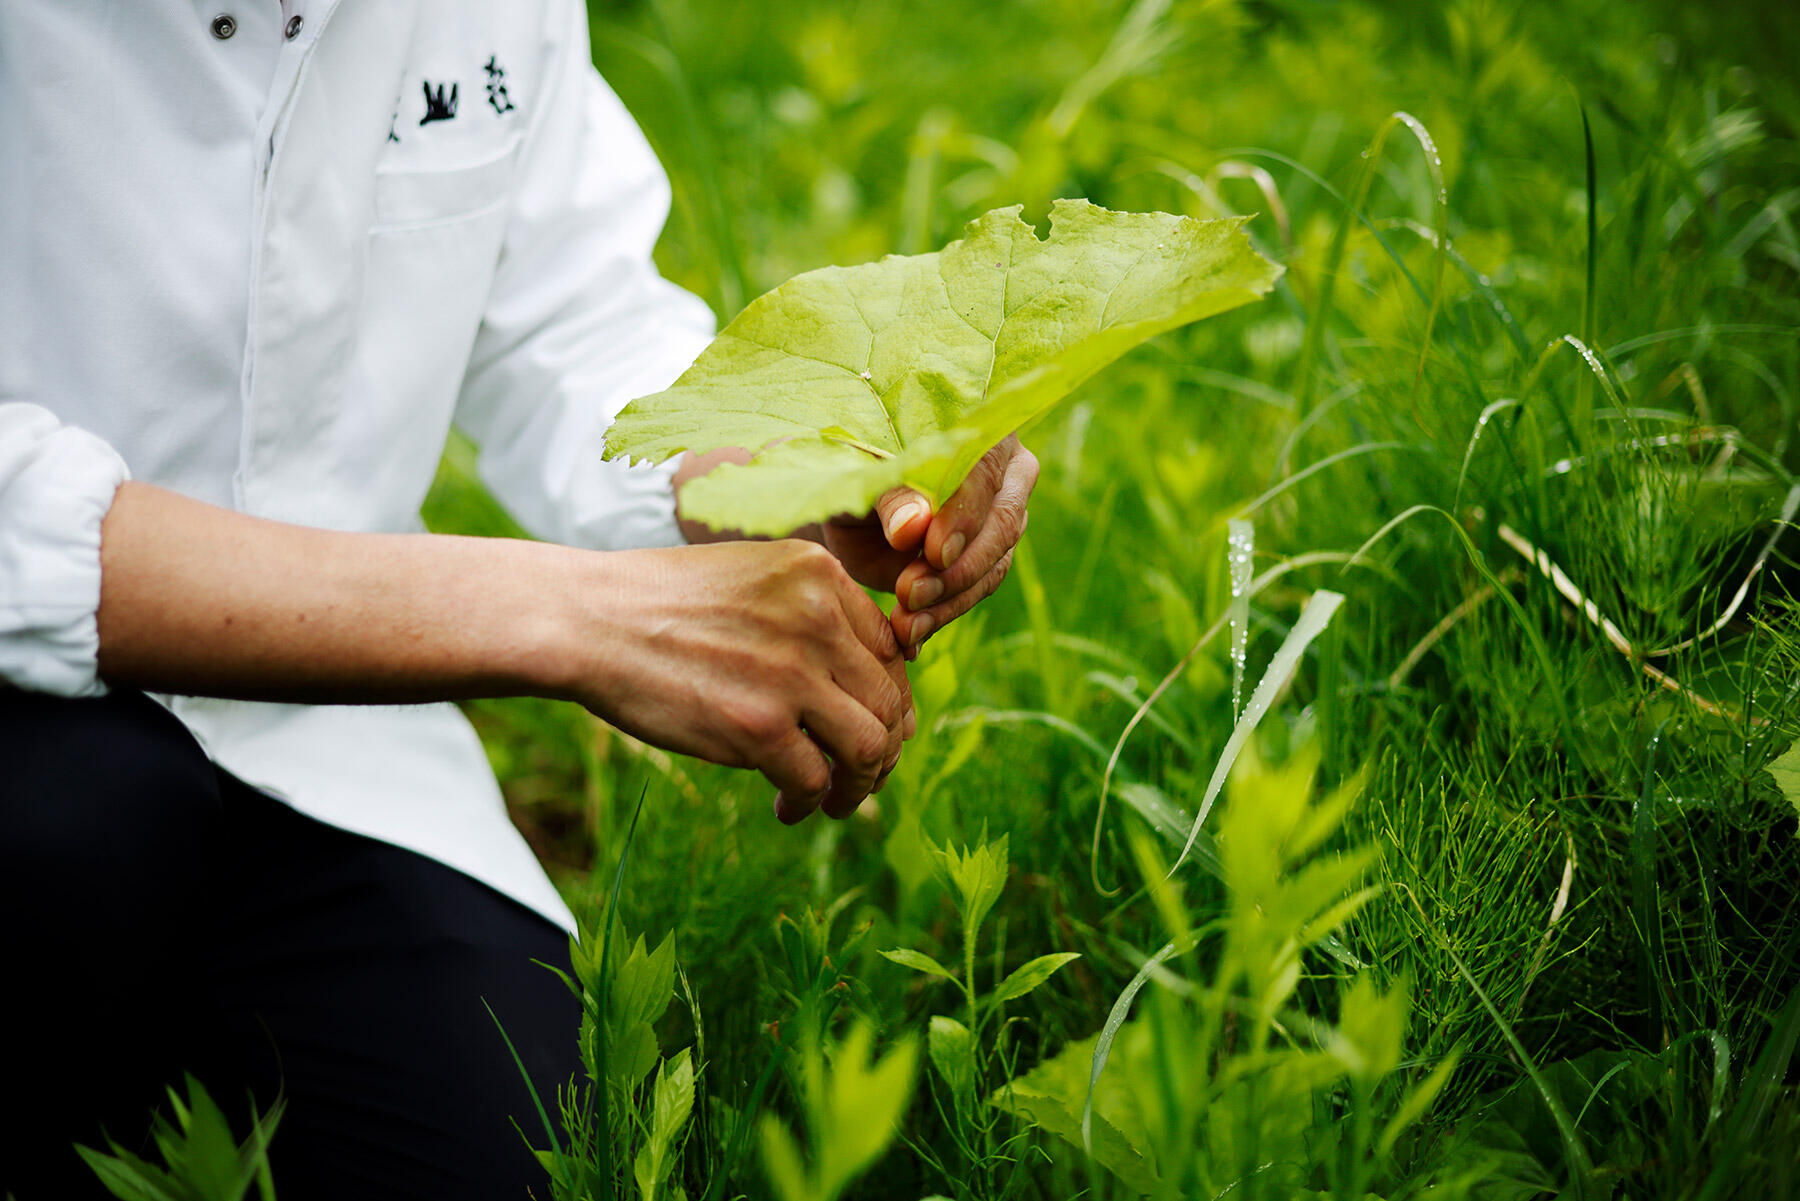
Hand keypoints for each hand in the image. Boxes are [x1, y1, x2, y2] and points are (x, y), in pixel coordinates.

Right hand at [568, 539, 914, 823]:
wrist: (587, 621)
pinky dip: (810, 804)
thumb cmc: (660, 603)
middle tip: (859, 775)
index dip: (888, 697)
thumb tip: (866, 682)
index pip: (891, 649)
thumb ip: (810, 614)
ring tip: (837, 800)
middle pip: (889, 700)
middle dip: (884, 748)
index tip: (869, 725)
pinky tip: (787, 807)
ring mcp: (792, 673)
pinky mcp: (760, 727)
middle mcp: (819, 618)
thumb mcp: (752, 577)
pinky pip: (816, 781)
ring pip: (870, 746)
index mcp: (820, 574)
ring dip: (861, 785)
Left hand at [823, 435, 1037, 655]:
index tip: (933, 552)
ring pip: (993, 566)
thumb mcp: (860, 479)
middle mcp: (1005, 473)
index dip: (963, 516)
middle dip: (956, 568)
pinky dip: (941, 617)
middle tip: (909, 594)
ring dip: (947, 600)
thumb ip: (889, 497)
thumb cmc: (854, 472)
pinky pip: (975, 593)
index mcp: (980, 431)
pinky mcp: (988, 561)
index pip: (985, 474)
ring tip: (904, 623)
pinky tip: (910, 636)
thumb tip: (912, 526)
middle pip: (1002, 524)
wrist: (848, 505)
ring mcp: (1002, 519)